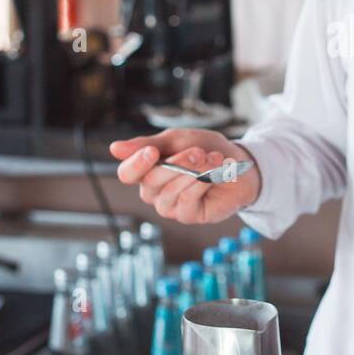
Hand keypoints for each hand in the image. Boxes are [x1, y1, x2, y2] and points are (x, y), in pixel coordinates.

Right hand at [109, 129, 262, 224]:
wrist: (240, 164)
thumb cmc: (207, 149)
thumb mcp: (178, 139)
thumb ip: (148, 143)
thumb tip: (113, 148)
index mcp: (147, 170)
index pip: (127, 173)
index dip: (136, 164)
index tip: (152, 151)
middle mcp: (154, 191)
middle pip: (150, 181)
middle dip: (177, 163)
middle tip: (199, 151)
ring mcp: (170, 206)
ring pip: (169, 191)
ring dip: (193, 172)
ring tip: (212, 159)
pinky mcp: (188, 215)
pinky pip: (186, 200)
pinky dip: (201, 185)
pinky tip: (213, 176)